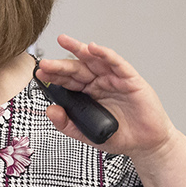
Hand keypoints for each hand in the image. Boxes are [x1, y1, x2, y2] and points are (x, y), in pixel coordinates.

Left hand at [35, 34, 179, 166]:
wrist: (145, 144)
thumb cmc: (119, 136)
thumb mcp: (87, 134)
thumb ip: (67, 124)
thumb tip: (50, 110)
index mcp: (88, 94)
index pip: (68, 81)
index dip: (54, 76)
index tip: (40, 74)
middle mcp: (99, 83)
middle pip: (77, 68)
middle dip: (61, 64)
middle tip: (46, 63)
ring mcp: (114, 79)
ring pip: (95, 60)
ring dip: (80, 50)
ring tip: (65, 42)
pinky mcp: (130, 79)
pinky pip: (117, 64)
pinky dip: (106, 55)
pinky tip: (94, 49)